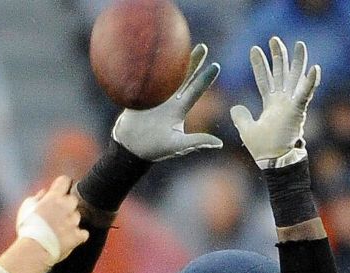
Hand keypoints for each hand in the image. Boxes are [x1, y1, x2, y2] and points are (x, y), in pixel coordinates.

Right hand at [16, 176, 88, 262]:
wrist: (33, 250)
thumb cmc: (27, 229)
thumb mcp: (26, 207)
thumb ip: (37, 198)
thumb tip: (44, 193)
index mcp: (53, 197)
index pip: (65, 180)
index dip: (63, 185)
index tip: (61, 190)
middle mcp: (66, 206)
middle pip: (73, 199)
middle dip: (67, 205)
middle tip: (57, 214)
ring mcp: (73, 221)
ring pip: (77, 216)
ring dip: (70, 221)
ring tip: (58, 230)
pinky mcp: (78, 235)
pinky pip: (83, 233)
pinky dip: (78, 235)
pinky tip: (68, 239)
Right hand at [112, 44, 223, 161]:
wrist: (129, 148)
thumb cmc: (154, 149)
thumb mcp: (177, 145)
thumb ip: (196, 142)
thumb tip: (219, 143)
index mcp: (179, 109)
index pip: (195, 90)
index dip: (205, 78)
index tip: (216, 65)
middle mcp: (169, 100)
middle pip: (183, 78)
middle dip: (192, 62)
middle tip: (203, 47)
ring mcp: (154, 97)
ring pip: (166, 75)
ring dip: (173, 61)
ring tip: (179, 46)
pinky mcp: (140, 96)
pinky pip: (146, 79)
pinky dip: (151, 67)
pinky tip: (155, 53)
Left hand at [230, 37, 320, 167]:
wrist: (275, 162)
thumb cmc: (264, 149)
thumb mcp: (247, 130)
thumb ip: (241, 118)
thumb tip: (235, 107)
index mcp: (271, 104)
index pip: (264, 79)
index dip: (260, 65)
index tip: (254, 49)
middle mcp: (282, 101)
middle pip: (281, 73)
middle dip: (278, 56)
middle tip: (274, 39)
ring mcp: (291, 105)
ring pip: (296, 78)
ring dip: (298, 61)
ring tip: (299, 44)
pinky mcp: (298, 111)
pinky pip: (305, 94)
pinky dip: (310, 82)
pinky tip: (315, 68)